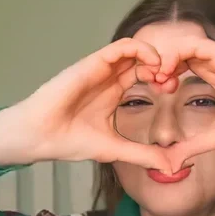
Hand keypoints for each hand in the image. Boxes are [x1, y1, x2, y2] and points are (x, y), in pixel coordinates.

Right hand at [0, 38, 171, 171]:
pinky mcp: (91, 64)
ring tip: (164, 73)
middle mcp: (108, 79)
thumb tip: (169, 168)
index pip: (142, 76)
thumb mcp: (116, 149)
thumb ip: (142, 155)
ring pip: (133, 50)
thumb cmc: (71, 141)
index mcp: (113, 94)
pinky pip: (119, 48)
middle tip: (172, 82)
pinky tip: (153, 64)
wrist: (42, 137)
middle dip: (162, 68)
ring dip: (153, 57)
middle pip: (141, 61)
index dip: (161, 80)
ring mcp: (100, 70)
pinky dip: (139, 50)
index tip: (173, 92)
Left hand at [156, 37, 214, 171]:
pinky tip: (167, 71)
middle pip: (179, 54)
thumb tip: (171, 164)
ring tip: (156, 78)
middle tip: (149, 82)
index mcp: (214, 78)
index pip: (181, 67)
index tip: (154, 91)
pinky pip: (197, 45)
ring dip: (165, 58)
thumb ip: (193, 147)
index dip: (163, 75)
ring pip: (184, 46)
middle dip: (159, 66)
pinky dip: (178, 54)